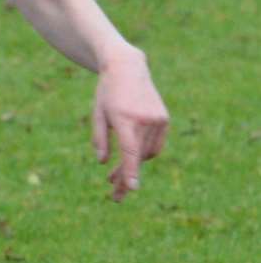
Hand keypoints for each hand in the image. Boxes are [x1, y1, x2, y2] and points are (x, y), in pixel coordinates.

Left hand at [92, 48, 168, 200]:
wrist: (127, 67)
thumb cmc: (107, 92)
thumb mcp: (97, 113)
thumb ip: (99, 138)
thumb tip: (102, 162)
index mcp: (124, 118)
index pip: (129, 149)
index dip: (129, 170)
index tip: (131, 188)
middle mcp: (143, 120)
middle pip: (137, 156)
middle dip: (125, 176)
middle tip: (114, 195)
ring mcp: (157, 120)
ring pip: (147, 153)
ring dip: (133, 165)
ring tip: (114, 176)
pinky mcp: (164, 119)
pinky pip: (155, 144)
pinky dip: (144, 152)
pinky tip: (132, 157)